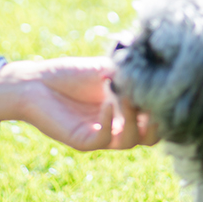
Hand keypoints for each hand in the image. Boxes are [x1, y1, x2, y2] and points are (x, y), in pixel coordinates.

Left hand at [0, 58, 159, 150]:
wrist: (34, 82)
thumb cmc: (70, 75)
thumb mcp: (106, 69)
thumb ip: (129, 70)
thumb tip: (154, 61)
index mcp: (127, 113)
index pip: (157, 120)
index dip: (166, 108)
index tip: (168, 86)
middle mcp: (118, 128)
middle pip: (152, 138)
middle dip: (158, 120)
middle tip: (155, 98)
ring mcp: (102, 137)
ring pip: (131, 140)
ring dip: (134, 117)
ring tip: (126, 95)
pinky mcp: (83, 141)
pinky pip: (105, 140)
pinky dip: (110, 121)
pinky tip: (107, 100)